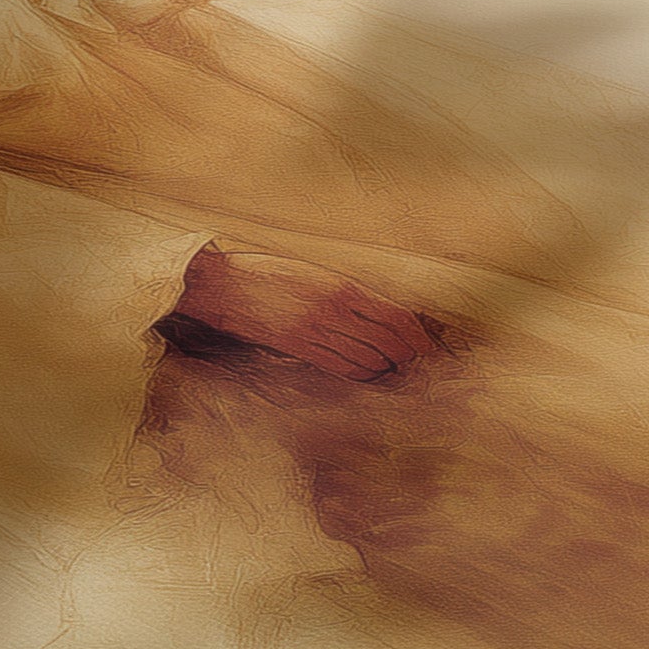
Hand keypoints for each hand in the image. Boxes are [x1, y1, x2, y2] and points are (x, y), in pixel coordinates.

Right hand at [171, 243, 433, 379]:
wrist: (221, 284)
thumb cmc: (267, 274)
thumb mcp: (313, 274)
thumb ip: (347, 294)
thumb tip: (382, 318)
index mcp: (341, 287)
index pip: (398, 318)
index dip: (419, 338)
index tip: (428, 348)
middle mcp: (334, 311)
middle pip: (390, 344)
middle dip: (407, 357)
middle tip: (414, 364)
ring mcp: (316, 332)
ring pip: (369, 361)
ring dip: (385, 369)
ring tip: (390, 370)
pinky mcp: (298, 349)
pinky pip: (342, 369)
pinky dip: (361, 374)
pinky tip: (365, 373)